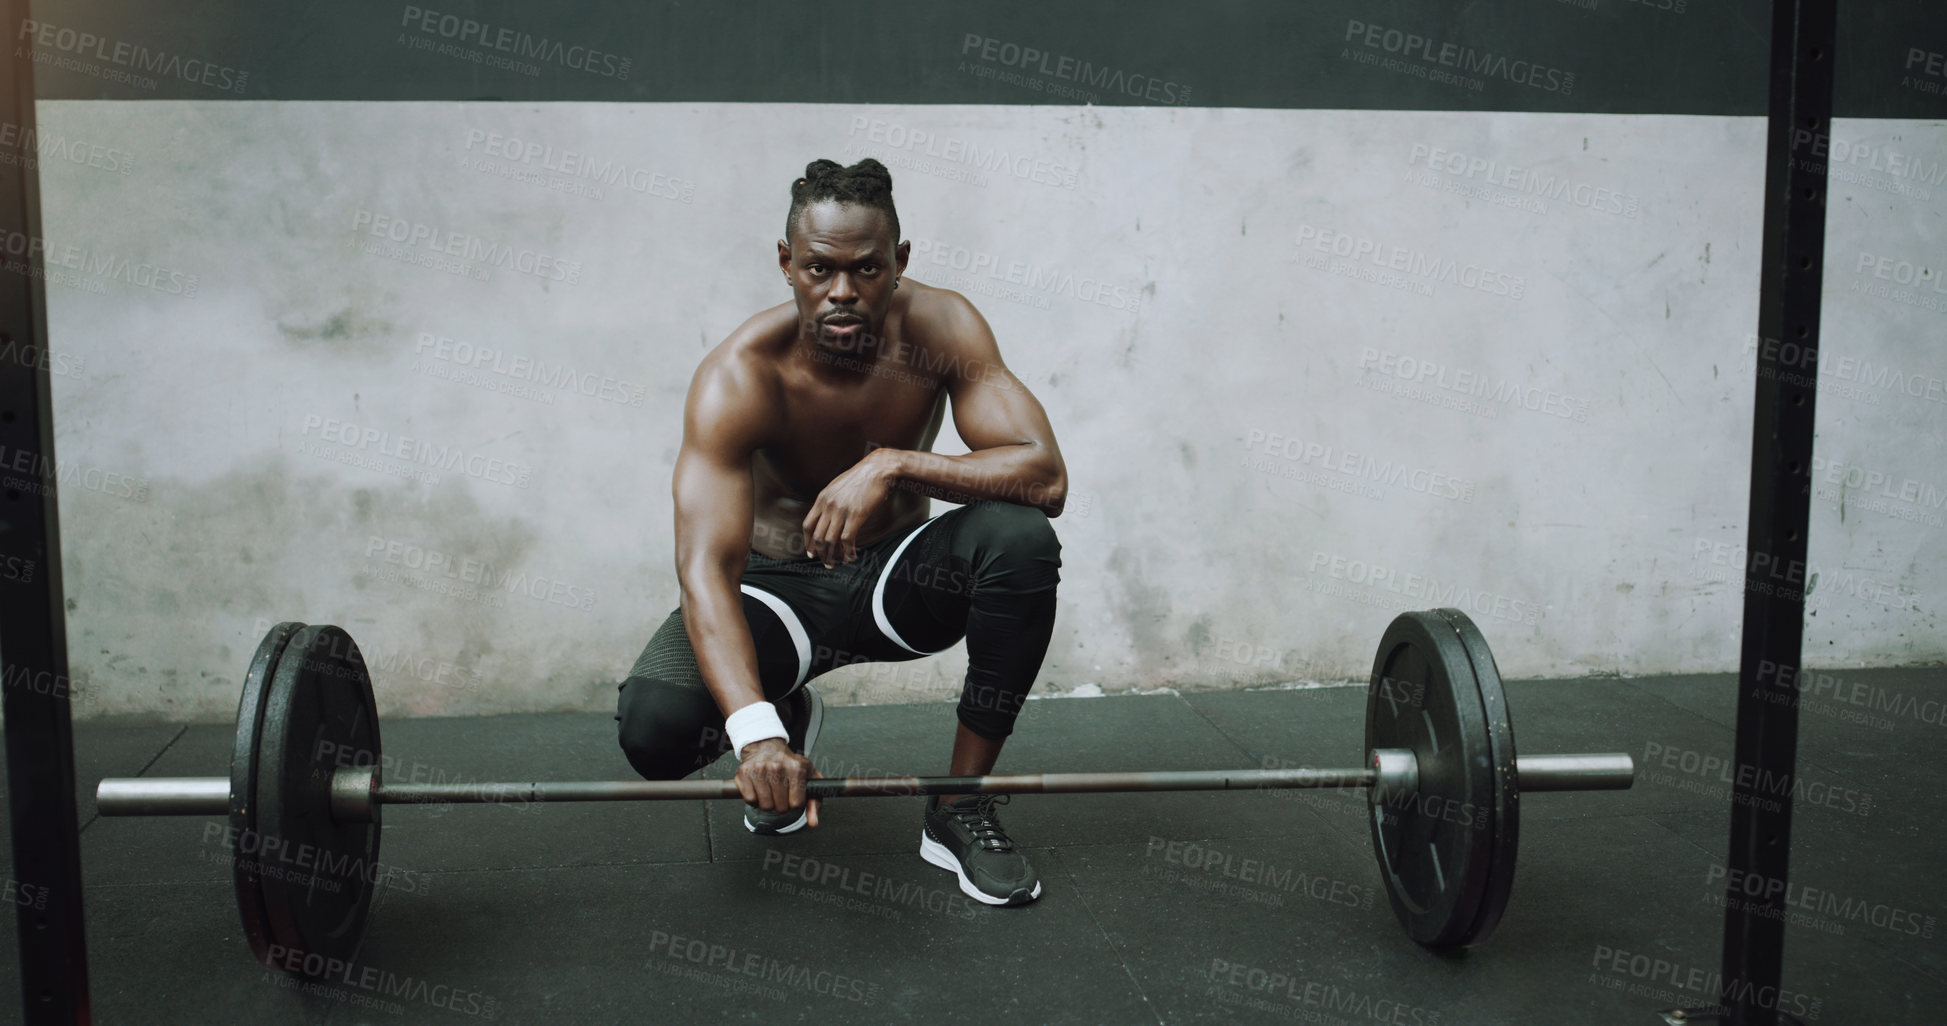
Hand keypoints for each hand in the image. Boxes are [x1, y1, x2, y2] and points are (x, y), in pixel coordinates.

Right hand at [734, 738, 822, 824]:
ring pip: (765, 806)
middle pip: (780, 807)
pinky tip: (759, 789)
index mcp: (797, 768)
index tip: (793, 794)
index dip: (795, 803)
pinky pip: (750, 800)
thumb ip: (814, 802)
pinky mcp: (744, 773)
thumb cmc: (789, 764)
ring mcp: (759, 769)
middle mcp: (777, 767)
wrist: (766, 747)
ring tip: (770, 790)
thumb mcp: (809, 778)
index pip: (796, 804)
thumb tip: (813, 822)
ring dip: (768, 803)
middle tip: (781, 792)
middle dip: (782, 804)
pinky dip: (755, 799)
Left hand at [803, 449, 898, 566]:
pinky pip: (846, 539)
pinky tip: (852, 556)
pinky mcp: (856, 515)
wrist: (878, 469)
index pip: (808, 525)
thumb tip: (827, 516)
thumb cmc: (862, 477)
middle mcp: (828, 505)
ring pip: (830, 541)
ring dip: (833, 556)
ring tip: (838, 563)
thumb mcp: (838, 486)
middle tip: (827, 563)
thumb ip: (830, 501)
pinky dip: (848, 551)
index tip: (811, 553)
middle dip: (821, 553)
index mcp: (822, 498)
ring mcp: (841, 511)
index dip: (808, 542)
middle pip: (818, 536)